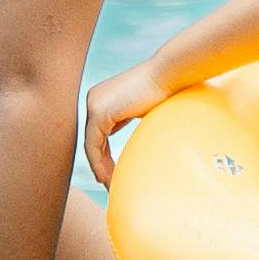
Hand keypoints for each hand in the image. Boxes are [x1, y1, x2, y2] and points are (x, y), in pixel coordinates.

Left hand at [84, 64, 168, 185]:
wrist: (167, 75)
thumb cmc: (161, 90)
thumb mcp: (137, 108)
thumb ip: (124, 118)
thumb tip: (122, 138)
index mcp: (101, 97)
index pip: (97, 133)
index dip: (102, 155)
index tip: (110, 173)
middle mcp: (93, 99)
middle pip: (92, 139)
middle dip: (99, 163)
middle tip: (108, 184)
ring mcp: (94, 104)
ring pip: (90, 144)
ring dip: (98, 167)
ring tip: (108, 184)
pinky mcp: (99, 112)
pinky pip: (93, 144)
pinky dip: (98, 163)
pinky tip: (106, 177)